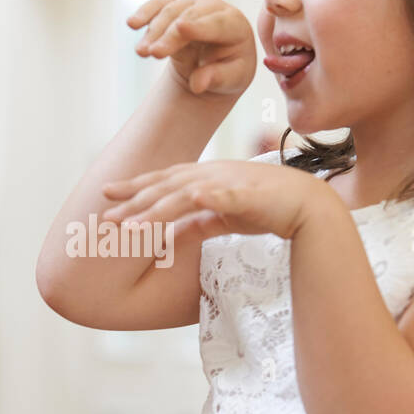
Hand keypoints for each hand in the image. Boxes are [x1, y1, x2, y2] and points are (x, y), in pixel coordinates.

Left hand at [101, 159, 328, 243]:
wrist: (307, 204)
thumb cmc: (266, 209)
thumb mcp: (223, 218)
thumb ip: (196, 224)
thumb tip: (168, 238)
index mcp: (203, 178)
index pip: (161, 181)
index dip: (134, 187)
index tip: (107, 194)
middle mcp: (210, 174)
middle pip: (164, 187)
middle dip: (134, 200)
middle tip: (106, 214)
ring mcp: (226, 182)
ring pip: (183, 194)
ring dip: (156, 209)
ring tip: (132, 226)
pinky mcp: (246, 194)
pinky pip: (221, 196)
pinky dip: (205, 196)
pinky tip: (189, 199)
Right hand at [130, 0, 256, 95]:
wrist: (215, 61)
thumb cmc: (228, 70)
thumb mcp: (230, 80)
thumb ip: (216, 79)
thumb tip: (198, 84)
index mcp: (236, 25)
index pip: (217, 24)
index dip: (199, 26)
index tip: (180, 28)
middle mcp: (215, 8)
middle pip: (189, 17)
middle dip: (169, 34)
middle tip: (152, 54)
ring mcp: (194, 3)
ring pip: (171, 10)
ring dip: (154, 30)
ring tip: (141, 52)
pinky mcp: (176, 5)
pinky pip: (159, 4)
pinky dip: (145, 12)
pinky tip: (132, 23)